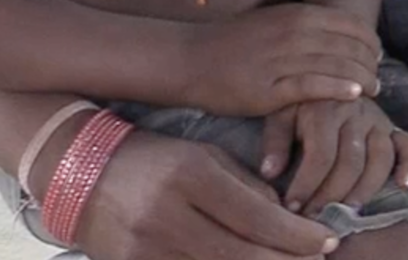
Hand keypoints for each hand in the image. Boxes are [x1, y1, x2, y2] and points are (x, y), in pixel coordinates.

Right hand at [80, 131, 340, 259]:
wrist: (79, 172)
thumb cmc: (153, 159)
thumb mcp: (201, 157)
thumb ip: (245, 187)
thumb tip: (286, 220)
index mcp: (191, 176)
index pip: (257, 216)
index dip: (298, 236)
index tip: (329, 242)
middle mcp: (168, 213)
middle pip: (243, 254)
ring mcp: (147, 247)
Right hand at [183, 5, 381, 116]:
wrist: (190, 58)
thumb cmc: (232, 43)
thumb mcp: (273, 21)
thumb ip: (304, 26)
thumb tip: (337, 34)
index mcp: (296, 14)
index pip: (350, 24)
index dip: (370, 40)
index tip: (376, 54)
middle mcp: (293, 33)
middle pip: (349, 46)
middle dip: (370, 62)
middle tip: (379, 78)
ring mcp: (282, 59)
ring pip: (337, 66)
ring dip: (362, 79)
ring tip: (373, 90)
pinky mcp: (270, 88)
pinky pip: (314, 86)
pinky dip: (338, 89)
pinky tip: (353, 96)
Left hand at [259, 98, 407, 214]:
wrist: (328, 73)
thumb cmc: (300, 101)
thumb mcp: (280, 111)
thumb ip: (275, 140)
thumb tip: (269, 173)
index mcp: (325, 109)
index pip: (321, 154)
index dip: (307, 185)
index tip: (292, 206)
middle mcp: (355, 113)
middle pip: (350, 162)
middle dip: (331, 195)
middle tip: (316, 216)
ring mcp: (377, 120)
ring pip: (379, 159)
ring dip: (365, 190)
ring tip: (348, 212)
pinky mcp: (392, 126)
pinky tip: (404, 185)